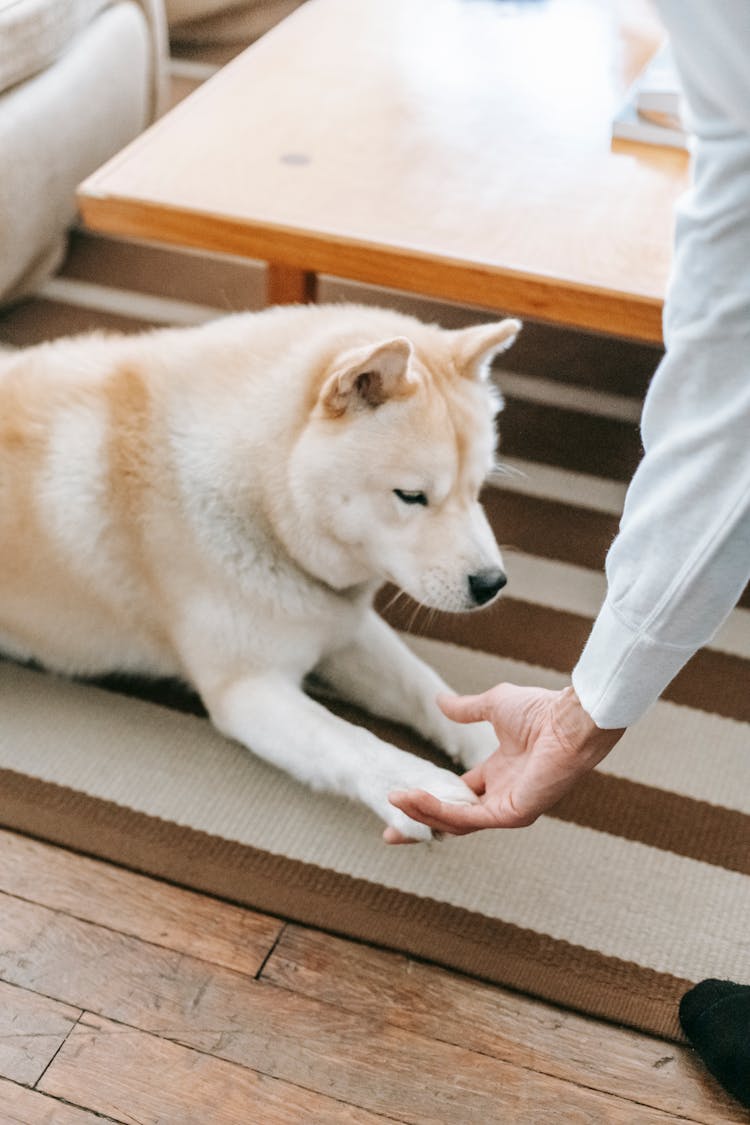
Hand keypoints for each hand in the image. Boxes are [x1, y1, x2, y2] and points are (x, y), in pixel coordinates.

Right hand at [385, 684, 624, 842]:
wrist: (568, 718)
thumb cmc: (541, 710)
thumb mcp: (492, 706)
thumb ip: (465, 710)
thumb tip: (440, 701)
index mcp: (499, 775)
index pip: (458, 796)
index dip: (428, 799)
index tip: (398, 797)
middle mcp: (502, 796)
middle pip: (453, 819)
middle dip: (420, 825)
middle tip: (389, 833)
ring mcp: (507, 808)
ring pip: (456, 822)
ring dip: (423, 814)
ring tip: (396, 800)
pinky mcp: (512, 814)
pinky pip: (469, 818)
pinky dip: (439, 810)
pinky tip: (415, 798)